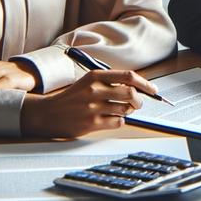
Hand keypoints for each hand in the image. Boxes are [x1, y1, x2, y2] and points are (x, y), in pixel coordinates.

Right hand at [19, 69, 156, 137]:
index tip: (153, 90)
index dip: (145, 84)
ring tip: (118, 110)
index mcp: (95, 76)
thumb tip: (138, 88)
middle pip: (131, 94)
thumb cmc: (72, 97)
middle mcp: (94, 90)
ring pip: (126, 109)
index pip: (128, 76)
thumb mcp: (89, 82)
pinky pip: (118, 122)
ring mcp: (93, 107)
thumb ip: (111, 82)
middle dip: (139, 100)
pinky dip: (119, 121)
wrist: (48, 113)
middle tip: (137, 103)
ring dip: (128, 111)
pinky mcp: (92, 123)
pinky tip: (109, 119)